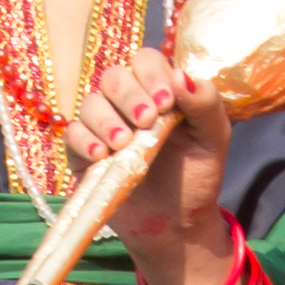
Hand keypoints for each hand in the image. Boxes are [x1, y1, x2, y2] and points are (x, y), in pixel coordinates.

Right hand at [63, 46, 241, 284]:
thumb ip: (205, 103)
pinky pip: (72, 135)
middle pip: (113, 77)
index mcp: (159, 90)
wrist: (179, 223)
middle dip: (128, 95)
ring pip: (90, 104)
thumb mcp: (213, 139)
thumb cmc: (197, 176)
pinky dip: (83, 140)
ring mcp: (104, 127)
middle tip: (147, 120)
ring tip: (124, 143)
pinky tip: (101, 155)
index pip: (145, 61)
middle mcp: (127, 103)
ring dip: (106, 119)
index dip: (152, 74)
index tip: (166, 101)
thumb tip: (181, 74)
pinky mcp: (84, 154)